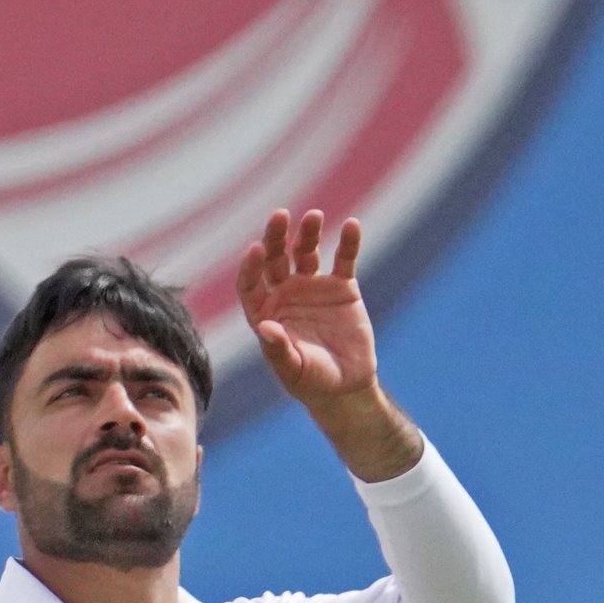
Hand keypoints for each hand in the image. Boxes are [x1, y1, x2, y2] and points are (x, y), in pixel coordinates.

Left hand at [236, 210, 419, 481]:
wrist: (347, 386)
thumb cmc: (312, 382)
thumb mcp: (293, 369)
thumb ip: (278, 349)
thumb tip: (263, 327)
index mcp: (265, 311)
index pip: (251, 282)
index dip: (251, 267)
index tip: (256, 250)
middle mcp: (285, 293)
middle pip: (276, 258)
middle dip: (276, 237)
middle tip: (280, 216)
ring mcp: (313, 287)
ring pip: (306, 252)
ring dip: (308, 233)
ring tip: (314, 217)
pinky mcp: (342, 287)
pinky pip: (344, 259)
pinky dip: (348, 242)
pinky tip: (352, 226)